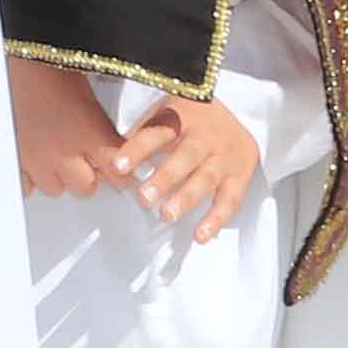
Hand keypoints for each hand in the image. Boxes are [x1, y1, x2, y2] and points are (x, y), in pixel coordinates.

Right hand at [7, 54, 124, 196]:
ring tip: (55, 153)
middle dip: (88, 176)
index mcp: (90, 135)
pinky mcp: (12, 158)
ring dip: (57, 176)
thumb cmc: (50, 63)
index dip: (120, 174)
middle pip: (86, 188)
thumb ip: (102, 125)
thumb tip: (114, 139)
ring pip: (54, 188)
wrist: (12, 56)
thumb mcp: (88, 90)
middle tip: (85, 158)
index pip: (118, 175)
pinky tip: (33, 157)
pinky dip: (30, 176)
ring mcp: (35, 159)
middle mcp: (64, 153)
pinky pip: (25, 184)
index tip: (119, 168)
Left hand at [117, 90, 261, 242]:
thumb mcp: (166, 112)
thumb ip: (141, 133)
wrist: (240, 115)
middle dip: (164, 178)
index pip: (157, 132)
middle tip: (145, 197)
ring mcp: (225, 156)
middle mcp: (205, 136)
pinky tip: (200, 235)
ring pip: (207, 178)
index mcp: (183, 117)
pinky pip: (230, 199)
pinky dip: (216, 219)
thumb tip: (107, 156)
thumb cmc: (194, 118)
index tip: (118, 166)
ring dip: (187, 198)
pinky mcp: (240, 175)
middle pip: (185, 156)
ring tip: (168, 214)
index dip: (137, 149)